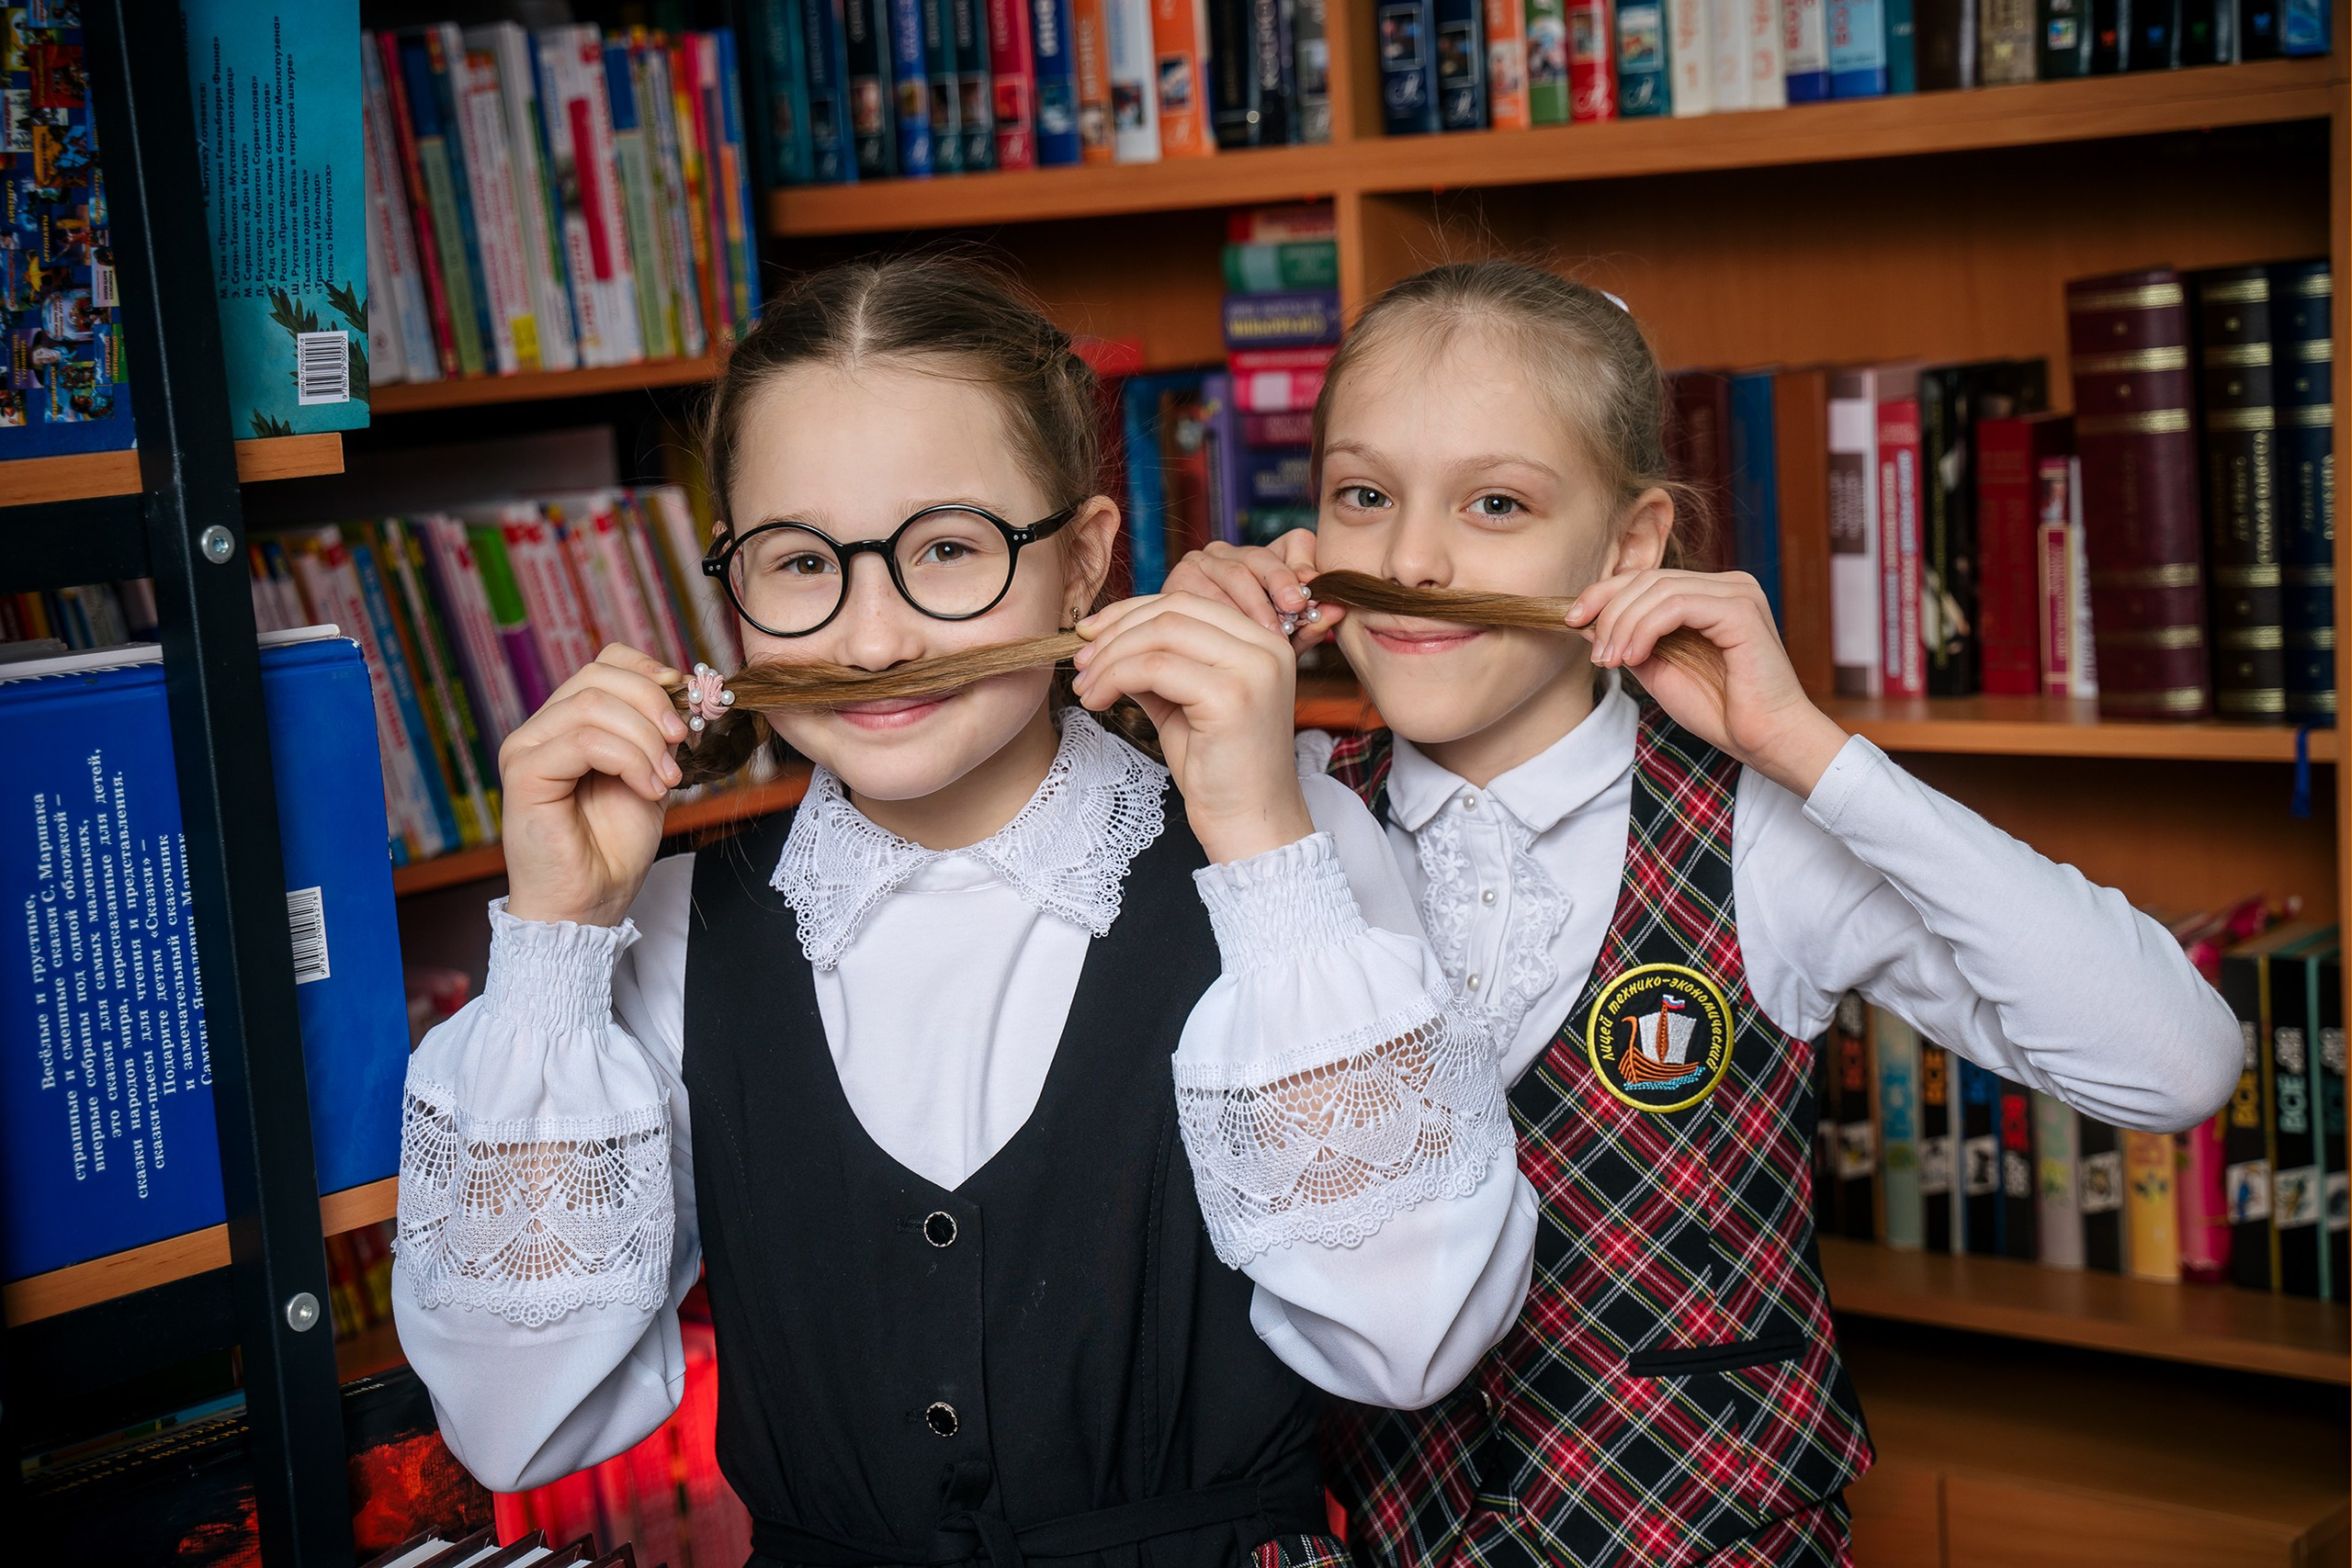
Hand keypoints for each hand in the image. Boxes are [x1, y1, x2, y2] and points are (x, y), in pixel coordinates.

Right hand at [498, 644, 689, 926]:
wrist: (588, 904)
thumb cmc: (613, 848)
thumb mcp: (649, 776)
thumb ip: (656, 736)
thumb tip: (683, 697)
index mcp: (568, 723)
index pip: (605, 663)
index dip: (649, 670)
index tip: (686, 702)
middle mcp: (541, 729)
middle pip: (599, 676)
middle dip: (654, 703)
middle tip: (682, 742)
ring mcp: (526, 749)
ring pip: (593, 705)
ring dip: (645, 739)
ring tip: (666, 779)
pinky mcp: (525, 775)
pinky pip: (583, 741)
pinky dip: (628, 759)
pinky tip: (648, 788)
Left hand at [1069, 592, 1316, 863]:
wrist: (1250, 826)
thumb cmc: (1219, 771)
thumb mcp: (1184, 705)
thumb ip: (1158, 667)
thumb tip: (1105, 641)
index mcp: (1262, 642)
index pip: (1187, 601)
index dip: (1131, 611)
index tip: (1091, 634)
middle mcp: (1267, 647)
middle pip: (1174, 609)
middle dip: (1116, 631)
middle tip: (1081, 660)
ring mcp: (1253, 669)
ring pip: (1161, 634)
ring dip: (1110, 657)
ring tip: (1086, 687)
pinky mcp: (1232, 696)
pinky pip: (1155, 668)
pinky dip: (1115, 678)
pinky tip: (1099, 701)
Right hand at [1158, 531, 1342, 650]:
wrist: (1199, 681)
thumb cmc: (1245, 659)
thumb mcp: (1284, 644)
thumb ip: (1309, 627)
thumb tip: (1337, 609)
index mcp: (1265, 560)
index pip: (1295, 543)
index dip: (1305, 566)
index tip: (1312, 594)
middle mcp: (1233, 554)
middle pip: (1263, 556)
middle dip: (1281, 583)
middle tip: (1295, 609)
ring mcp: (1203, 563)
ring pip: (1235, 573)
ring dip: (1255, 606)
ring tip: (1269, 634)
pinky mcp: (1178, 579)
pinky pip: (1205, 591)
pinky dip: (1221, 614)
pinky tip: (1232, 636)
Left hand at [1568, 570, 1847, 797]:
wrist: (1766, 740)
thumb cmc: (1720, 711)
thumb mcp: (1659, 671)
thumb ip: (1630, 642)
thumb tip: (1588, 623)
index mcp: (1710, 595)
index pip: (1646, 578)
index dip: (1603, 594)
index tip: (1572, 621)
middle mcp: (1727, 585)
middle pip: (1647, 579)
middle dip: (1608, 612)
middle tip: (1596, 655)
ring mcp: (1737, 593)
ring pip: (1658, 589)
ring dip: (1623, 625)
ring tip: (1610, 661)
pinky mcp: (1741, 609)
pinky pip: (1677, 604)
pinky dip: (1645, 628)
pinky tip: (1633, 657)